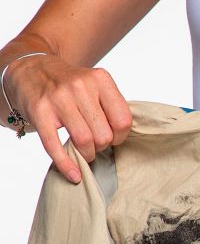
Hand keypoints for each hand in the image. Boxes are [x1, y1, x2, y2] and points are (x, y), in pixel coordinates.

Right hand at [2, 52, 131, 182]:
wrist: (31, 68)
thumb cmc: (70, 85)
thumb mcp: (95, 85)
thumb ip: (110, 107)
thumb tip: (122, 140)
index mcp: (99, 79)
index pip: (123, 121)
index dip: (119, 136)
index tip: (111, 136)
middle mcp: (80, 85)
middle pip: (104, 135)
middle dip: (101, 146)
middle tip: (94, 143)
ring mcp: (59, 98)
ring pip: (85, 141)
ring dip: (87, 155)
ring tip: (84, 151)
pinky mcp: (40, 112)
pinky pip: (55, 146)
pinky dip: (66, 165)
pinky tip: (74, 175)